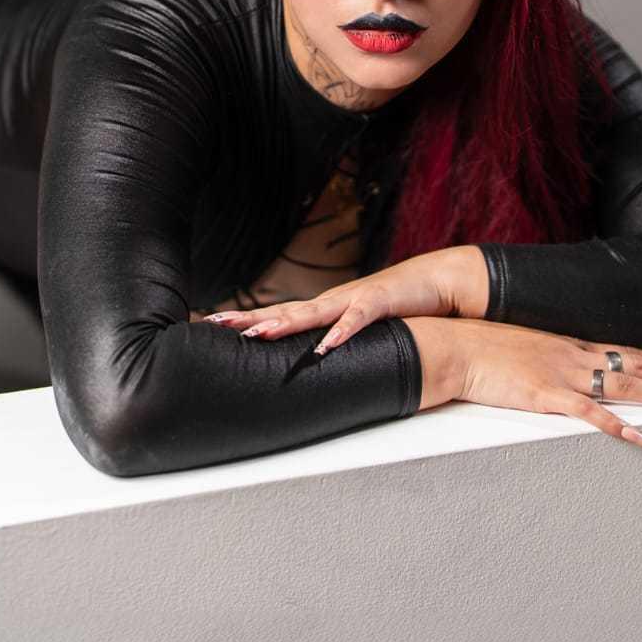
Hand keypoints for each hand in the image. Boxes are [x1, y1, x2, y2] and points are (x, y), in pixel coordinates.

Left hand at [201, 251, 459, 353]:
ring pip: (311, 313)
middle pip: (282, 311)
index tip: (211, 324)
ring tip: (256, 334)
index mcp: (322, 308)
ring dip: (284, 324)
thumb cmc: (390, 305)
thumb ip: (331, 340)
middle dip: (249, 318)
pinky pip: (356, 319)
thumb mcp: (354, 327)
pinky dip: (340, 333)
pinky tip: (324, 346)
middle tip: (214, 325)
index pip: (276, 314)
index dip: (245, 319)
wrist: (431, 279)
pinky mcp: (378, 302)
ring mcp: (351, 299)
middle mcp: (330, 301)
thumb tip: (307, 362)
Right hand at [422, 318, 641, 450]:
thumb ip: (551, 358)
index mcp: (574, 346)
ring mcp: (564, 375)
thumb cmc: (482, 349)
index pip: (635, 351)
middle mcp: (578, 356)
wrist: (452, 347)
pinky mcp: (546, 396)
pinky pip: (591, 415)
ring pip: (630, 386)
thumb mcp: (526, 348)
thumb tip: (570, 370)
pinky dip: (621, 428)